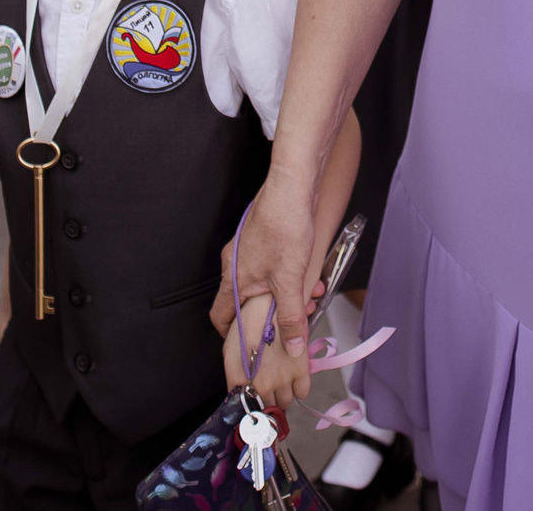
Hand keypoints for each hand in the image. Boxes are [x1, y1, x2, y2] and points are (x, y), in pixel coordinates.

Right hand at [209, 170, 323, 401]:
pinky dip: (290, 276)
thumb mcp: (290, 281)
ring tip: (310, 297)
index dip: (232, 335)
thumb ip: (290, 317)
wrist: (293, 186)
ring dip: (287, 295)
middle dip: (272, 315)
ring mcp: (249, 250)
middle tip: (292, 322)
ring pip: (265, 284)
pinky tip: (311, 276)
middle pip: (247, 302)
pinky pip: (273, 268)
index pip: (220, 316)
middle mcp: (235, 264)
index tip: (248, 346)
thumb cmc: (284, 228)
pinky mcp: (264, 239)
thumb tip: (291, 346)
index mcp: (233, 279)